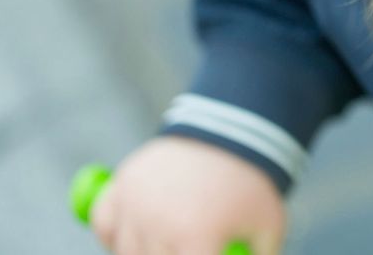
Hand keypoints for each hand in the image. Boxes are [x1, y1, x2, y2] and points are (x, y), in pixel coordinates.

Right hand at [89, 135, 285, 253]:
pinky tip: (138, 236)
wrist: (232, 129)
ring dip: (146, 250)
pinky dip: (115, 235)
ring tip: (173, 238)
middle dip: (177, 254)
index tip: (205, 251)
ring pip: (127, 252)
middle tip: (189, 242)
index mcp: (195, 240)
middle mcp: (158, 225)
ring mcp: (135, 204)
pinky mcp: (121, 185)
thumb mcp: (267, 226)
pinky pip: (105, 225)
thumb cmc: (251, 183)